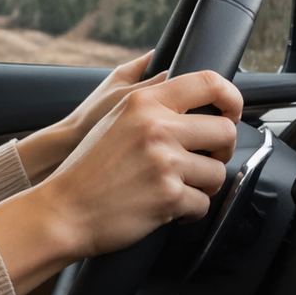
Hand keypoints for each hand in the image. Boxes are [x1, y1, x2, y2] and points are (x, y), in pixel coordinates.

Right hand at [0, 70, 243, 294]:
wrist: (64, 210)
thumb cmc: (87, 168)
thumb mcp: (113, 116)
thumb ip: (149, 99)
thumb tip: (191, 91)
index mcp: (144, 102)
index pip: (208, 82)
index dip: (231, 97)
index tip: (231, 112)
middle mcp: (158, 128)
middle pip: (225, 131)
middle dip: (220, 151)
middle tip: (205, 160)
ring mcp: (165, 162)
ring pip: (218, 173)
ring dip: (202, 185)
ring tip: (176, 187)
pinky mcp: (169, 196)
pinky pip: (203, 204)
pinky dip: (188, 211)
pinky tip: (168, 208)